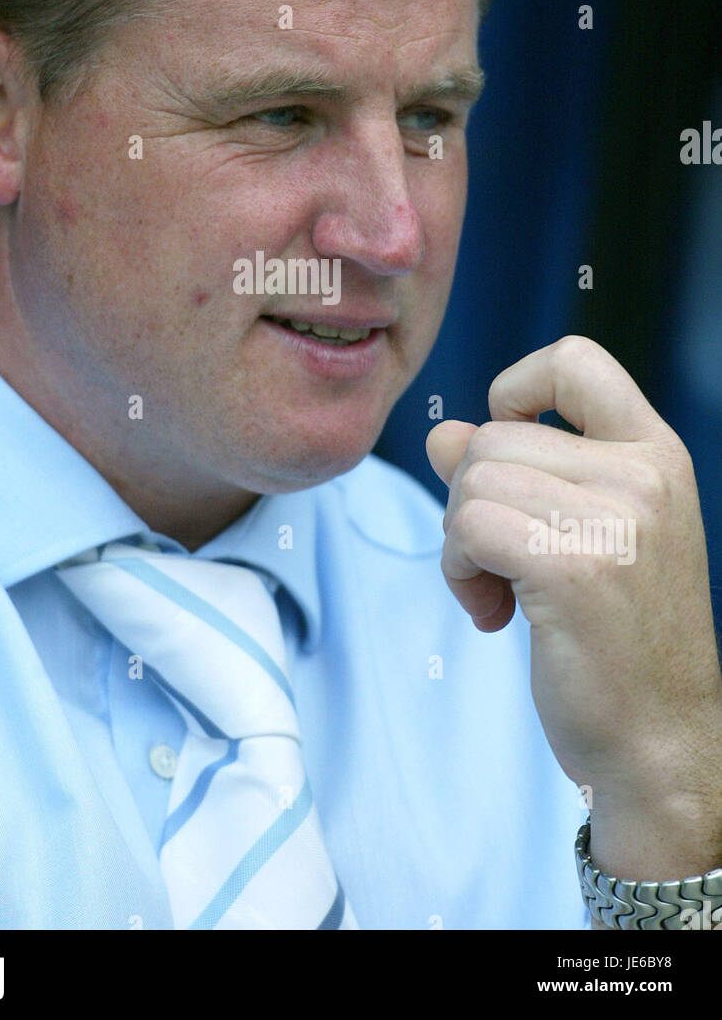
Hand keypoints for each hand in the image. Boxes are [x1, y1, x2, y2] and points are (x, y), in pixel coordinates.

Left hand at [426, 336, 721, 813]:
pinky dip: (460, 573)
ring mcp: (615, 519)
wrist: (661, 745)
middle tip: (502, 564)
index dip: (518, 390)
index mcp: (655, 455)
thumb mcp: (582, 535)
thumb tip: (443, 433)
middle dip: (470, 500)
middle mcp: (644, 475)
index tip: (511, 451)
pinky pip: (466, 529)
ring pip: (470, 481)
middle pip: (492, 436)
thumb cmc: (617, 640)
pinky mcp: (573, 568)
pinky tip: (495, 616)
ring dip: (461, 543)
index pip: (576, 360)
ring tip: (502, 594)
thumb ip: (517, 474)